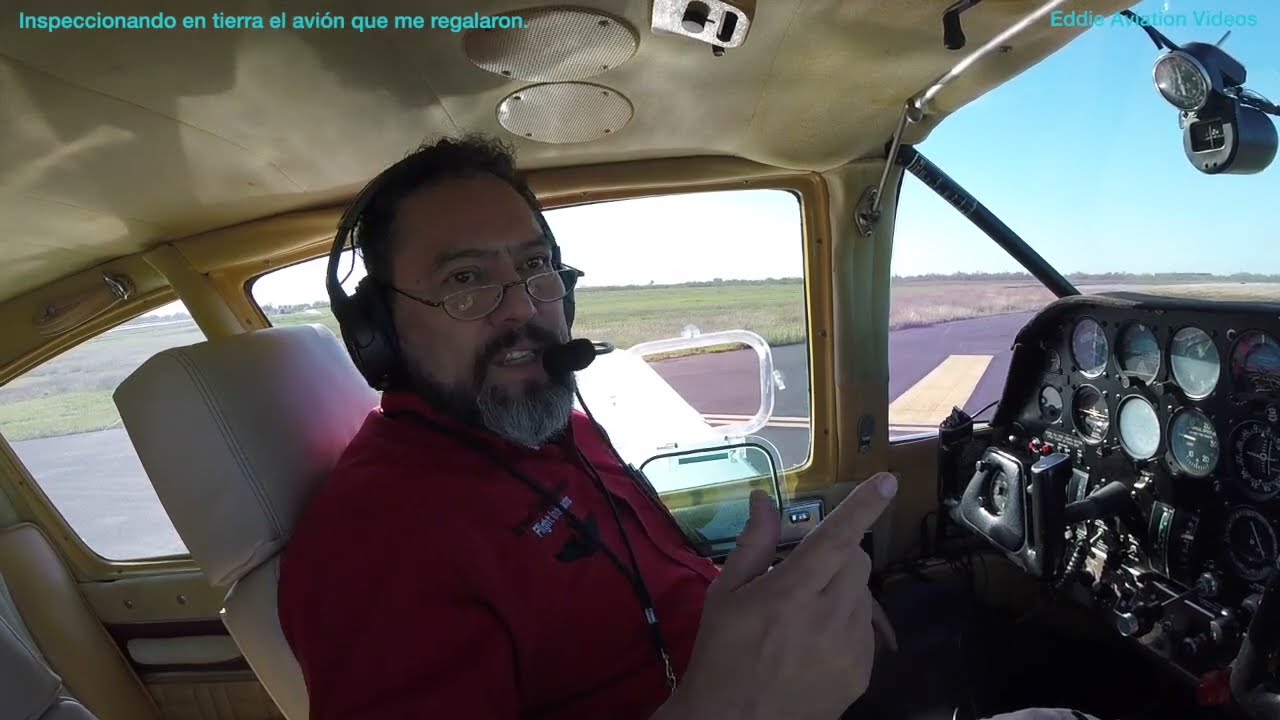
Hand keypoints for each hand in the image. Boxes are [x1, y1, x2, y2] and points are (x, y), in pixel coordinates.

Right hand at [659, 472, 897, 719]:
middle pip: (857, 562)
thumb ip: (753, 544)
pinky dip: (848, 622)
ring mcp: (850, 649)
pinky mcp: (862, 672)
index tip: (887, 482)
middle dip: (837, 555)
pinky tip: (817, 640)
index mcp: (789, 593)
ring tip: (807, 613)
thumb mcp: (724, 594)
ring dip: (843, 590)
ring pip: (864, 595)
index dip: (863, 508)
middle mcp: (827, 618)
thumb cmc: (721, 654)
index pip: (835, 540)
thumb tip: (765, 500)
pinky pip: (866, 629)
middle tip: (805, 573)